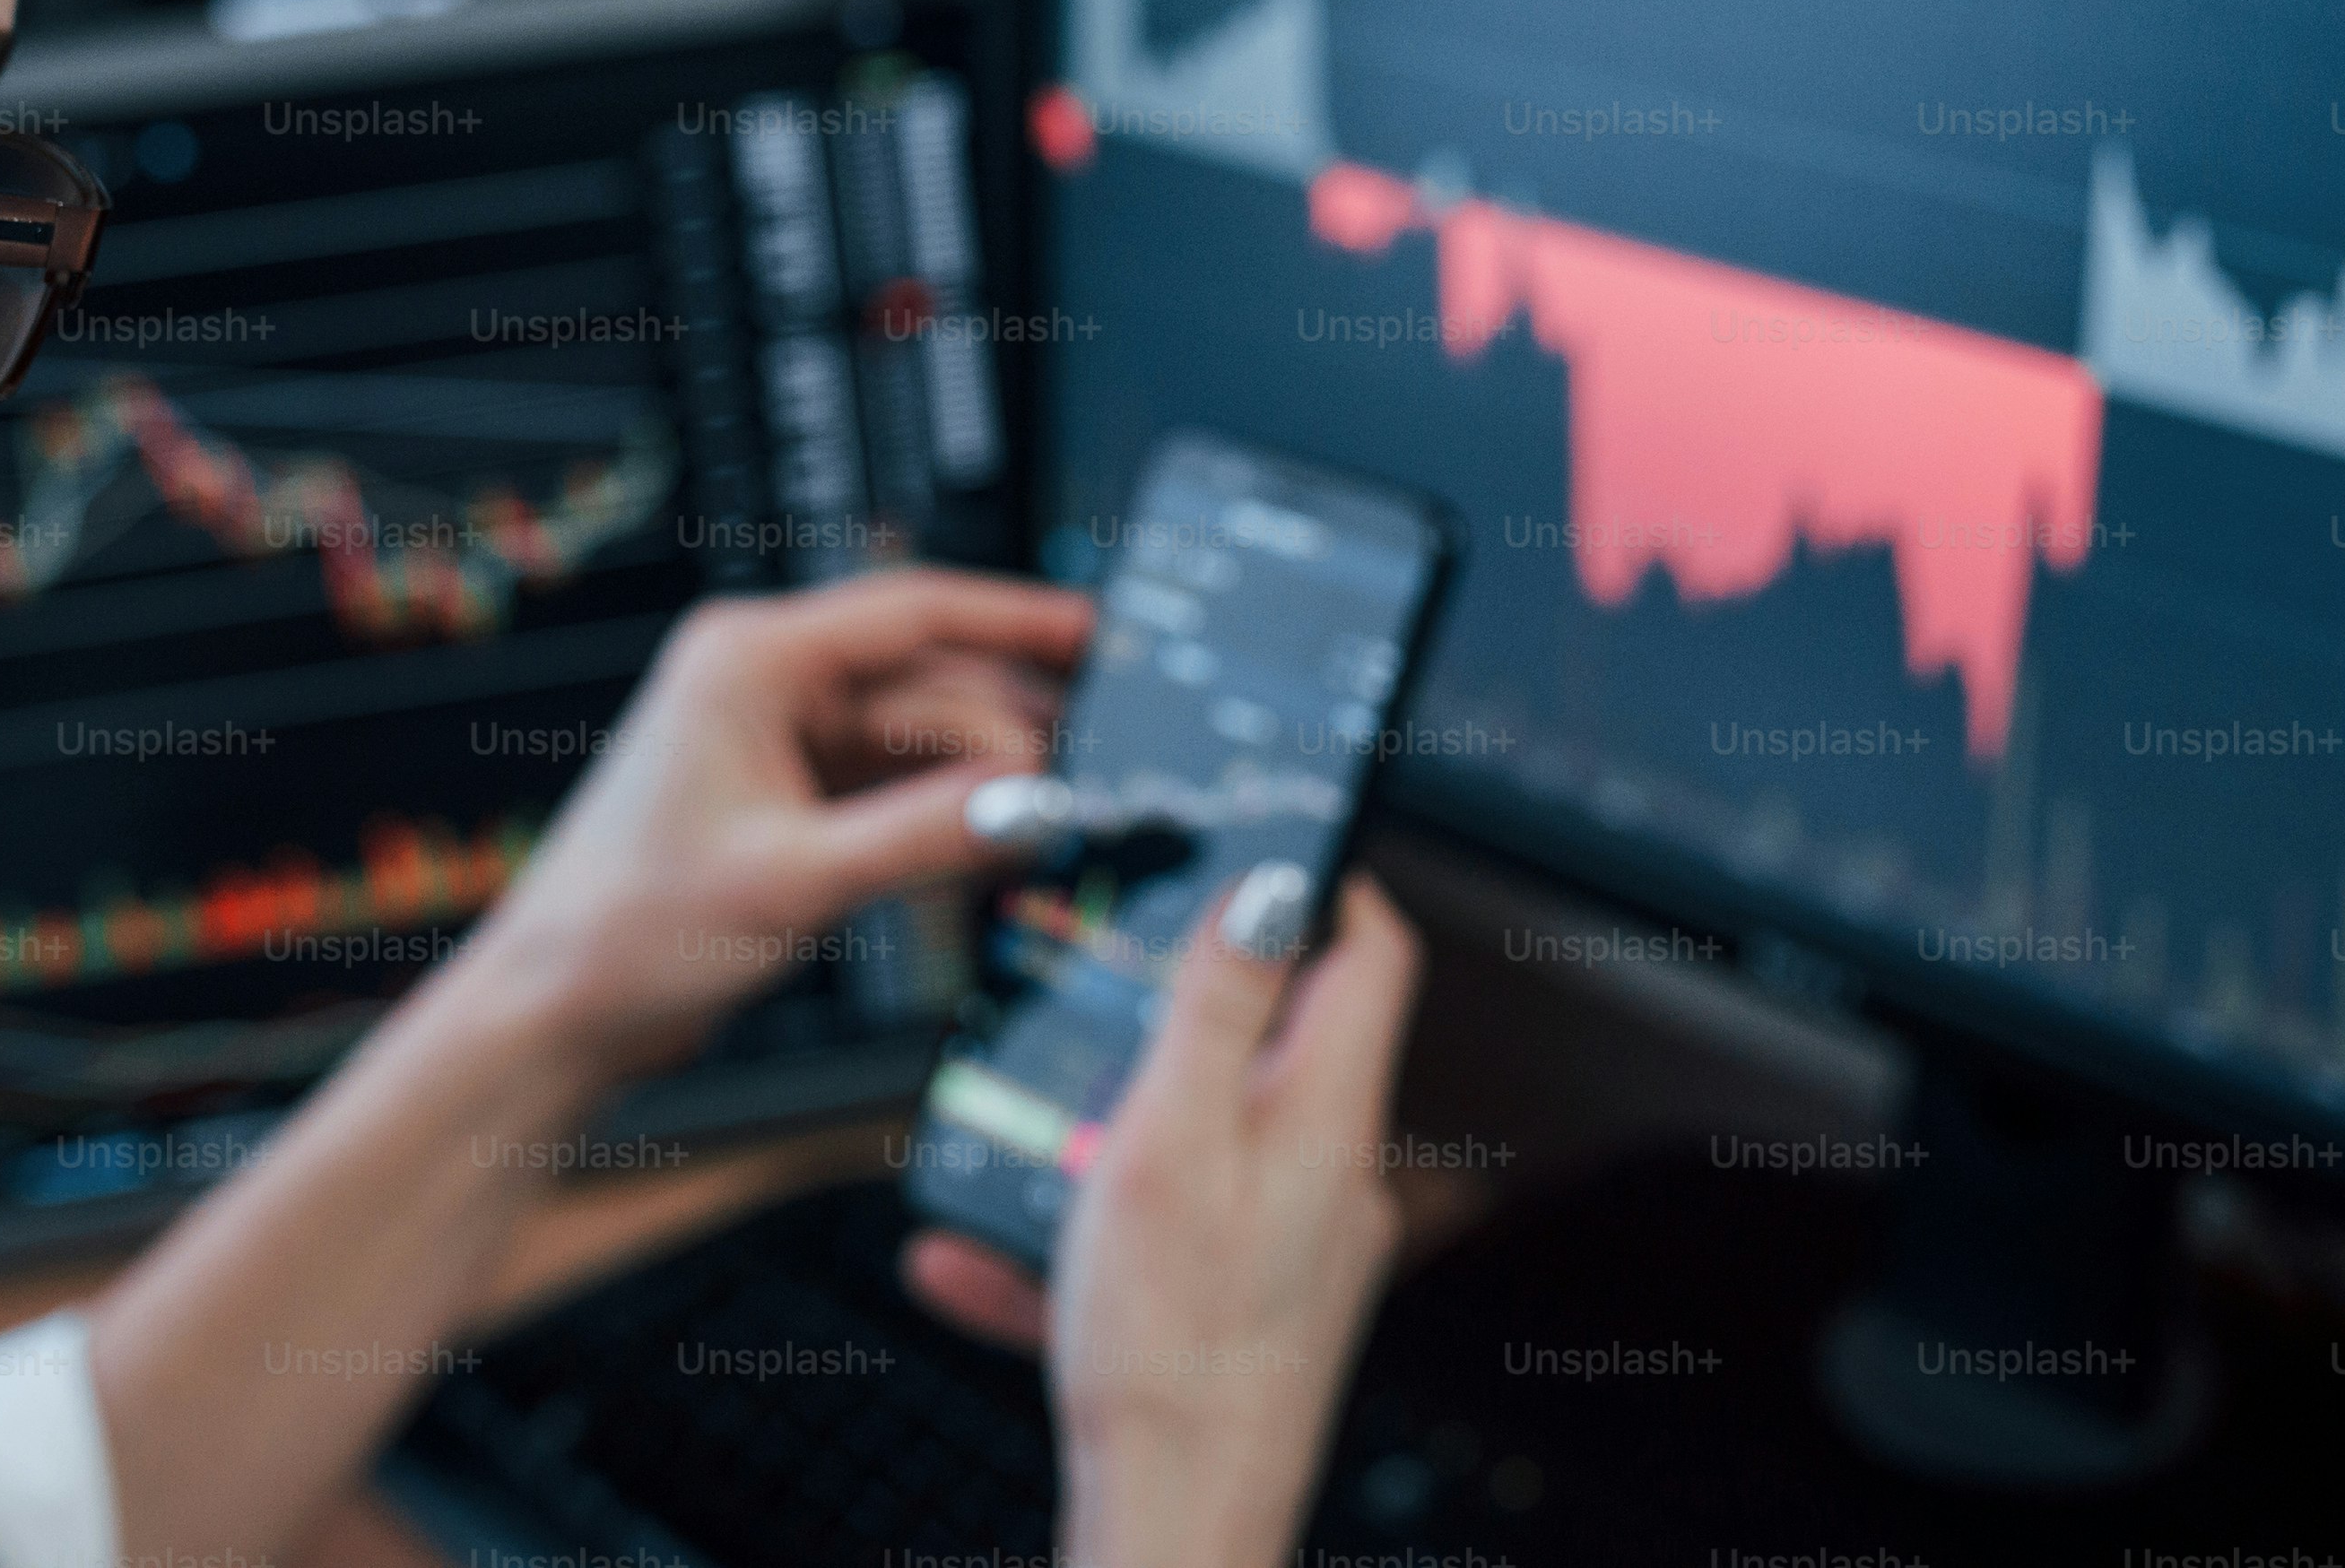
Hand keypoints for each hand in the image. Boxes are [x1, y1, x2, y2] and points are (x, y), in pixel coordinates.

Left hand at [458, 567, 1088, 1083]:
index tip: (1097, 630)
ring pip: (917, 736)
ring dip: (982, 774)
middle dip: (1012, 721)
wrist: (554, 1014)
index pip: (912, 611)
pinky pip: (891, 784)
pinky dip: (943, 810)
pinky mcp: (785, 798)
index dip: (1017, 617)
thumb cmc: (623, 933)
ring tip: (1058, 813)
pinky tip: (996, 839)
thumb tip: (1034, 801)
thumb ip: (927, 834)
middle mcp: (762, 684)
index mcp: (748, 660)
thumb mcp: (797, 880)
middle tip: (1096, 762)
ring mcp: (774, 741)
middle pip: (927, 679)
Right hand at [905, 869, 1422, 1567]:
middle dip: (1181, 1003)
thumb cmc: (1170, 1352)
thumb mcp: (1169, 1143)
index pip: (1370, 953)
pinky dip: (1078, 1238)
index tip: (1253, 843)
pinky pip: (1161, 1243)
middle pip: (1279, 1041)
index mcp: (1327, 1118)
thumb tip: (1274, 888)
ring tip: (1017, 1131)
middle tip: (1099, 976)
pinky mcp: (1247, 1313)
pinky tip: (973, 1261)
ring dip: (1106, 1130)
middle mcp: (1330, 1178)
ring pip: (1202, 1144)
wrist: (1178, 1528)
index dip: (1322, 881)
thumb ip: (1216, 1011)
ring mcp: (1293, 1251)